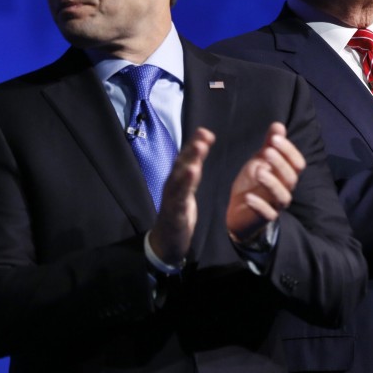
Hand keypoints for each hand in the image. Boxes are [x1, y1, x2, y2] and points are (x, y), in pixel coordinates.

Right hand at [151, 127, 214, 265]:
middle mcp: (172, 186)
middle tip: (203, 136)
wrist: (166, 241)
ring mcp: (172, 199)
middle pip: (181, 165)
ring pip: (180, 179)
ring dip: (189, 163)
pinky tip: (192, 175)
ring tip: (199, 150)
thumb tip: (201, 147)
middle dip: (192, 150)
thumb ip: (193, 170)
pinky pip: (180, 198)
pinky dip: (185, 186)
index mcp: (177, 180)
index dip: (194, 144)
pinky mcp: (174, 213)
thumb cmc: (177, 212)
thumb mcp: (186, 189)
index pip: (185, 159)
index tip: (205, 132)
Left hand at [226, 121, 305, 243]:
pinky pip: (267, 214)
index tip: (275, 138)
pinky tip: (247, 197)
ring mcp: (275, 205)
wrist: (239, 210)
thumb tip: (278, 125)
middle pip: (291, 178)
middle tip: (266, 151)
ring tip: (258, 171)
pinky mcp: (264, 218)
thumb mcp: (260, 160)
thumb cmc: (253, 183)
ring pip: (283, 196)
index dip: (289, 150)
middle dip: (280, 163)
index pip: (297, 162)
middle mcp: (284, 189)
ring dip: (272, 183)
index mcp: (286, 175)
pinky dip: (259, 205)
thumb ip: (269, 144)